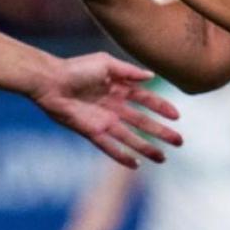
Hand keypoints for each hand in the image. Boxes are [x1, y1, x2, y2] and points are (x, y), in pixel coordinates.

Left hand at [31, 53, 182, 168]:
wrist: (51, 81)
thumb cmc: (76, 68)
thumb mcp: (106, 64)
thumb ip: (128, 71)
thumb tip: (151, 76)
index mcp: (120, 88)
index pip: (146, 100)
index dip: (162, 107)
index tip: (177, 116)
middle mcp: (115, 106)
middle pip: (143, 122)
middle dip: (161, 132)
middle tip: (179, 142)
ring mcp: (104, 121)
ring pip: (131, 138)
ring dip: (147, 148)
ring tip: (163, 158)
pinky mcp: (92, 132)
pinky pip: (109, 147)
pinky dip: (121, 156)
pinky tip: (136, 165)